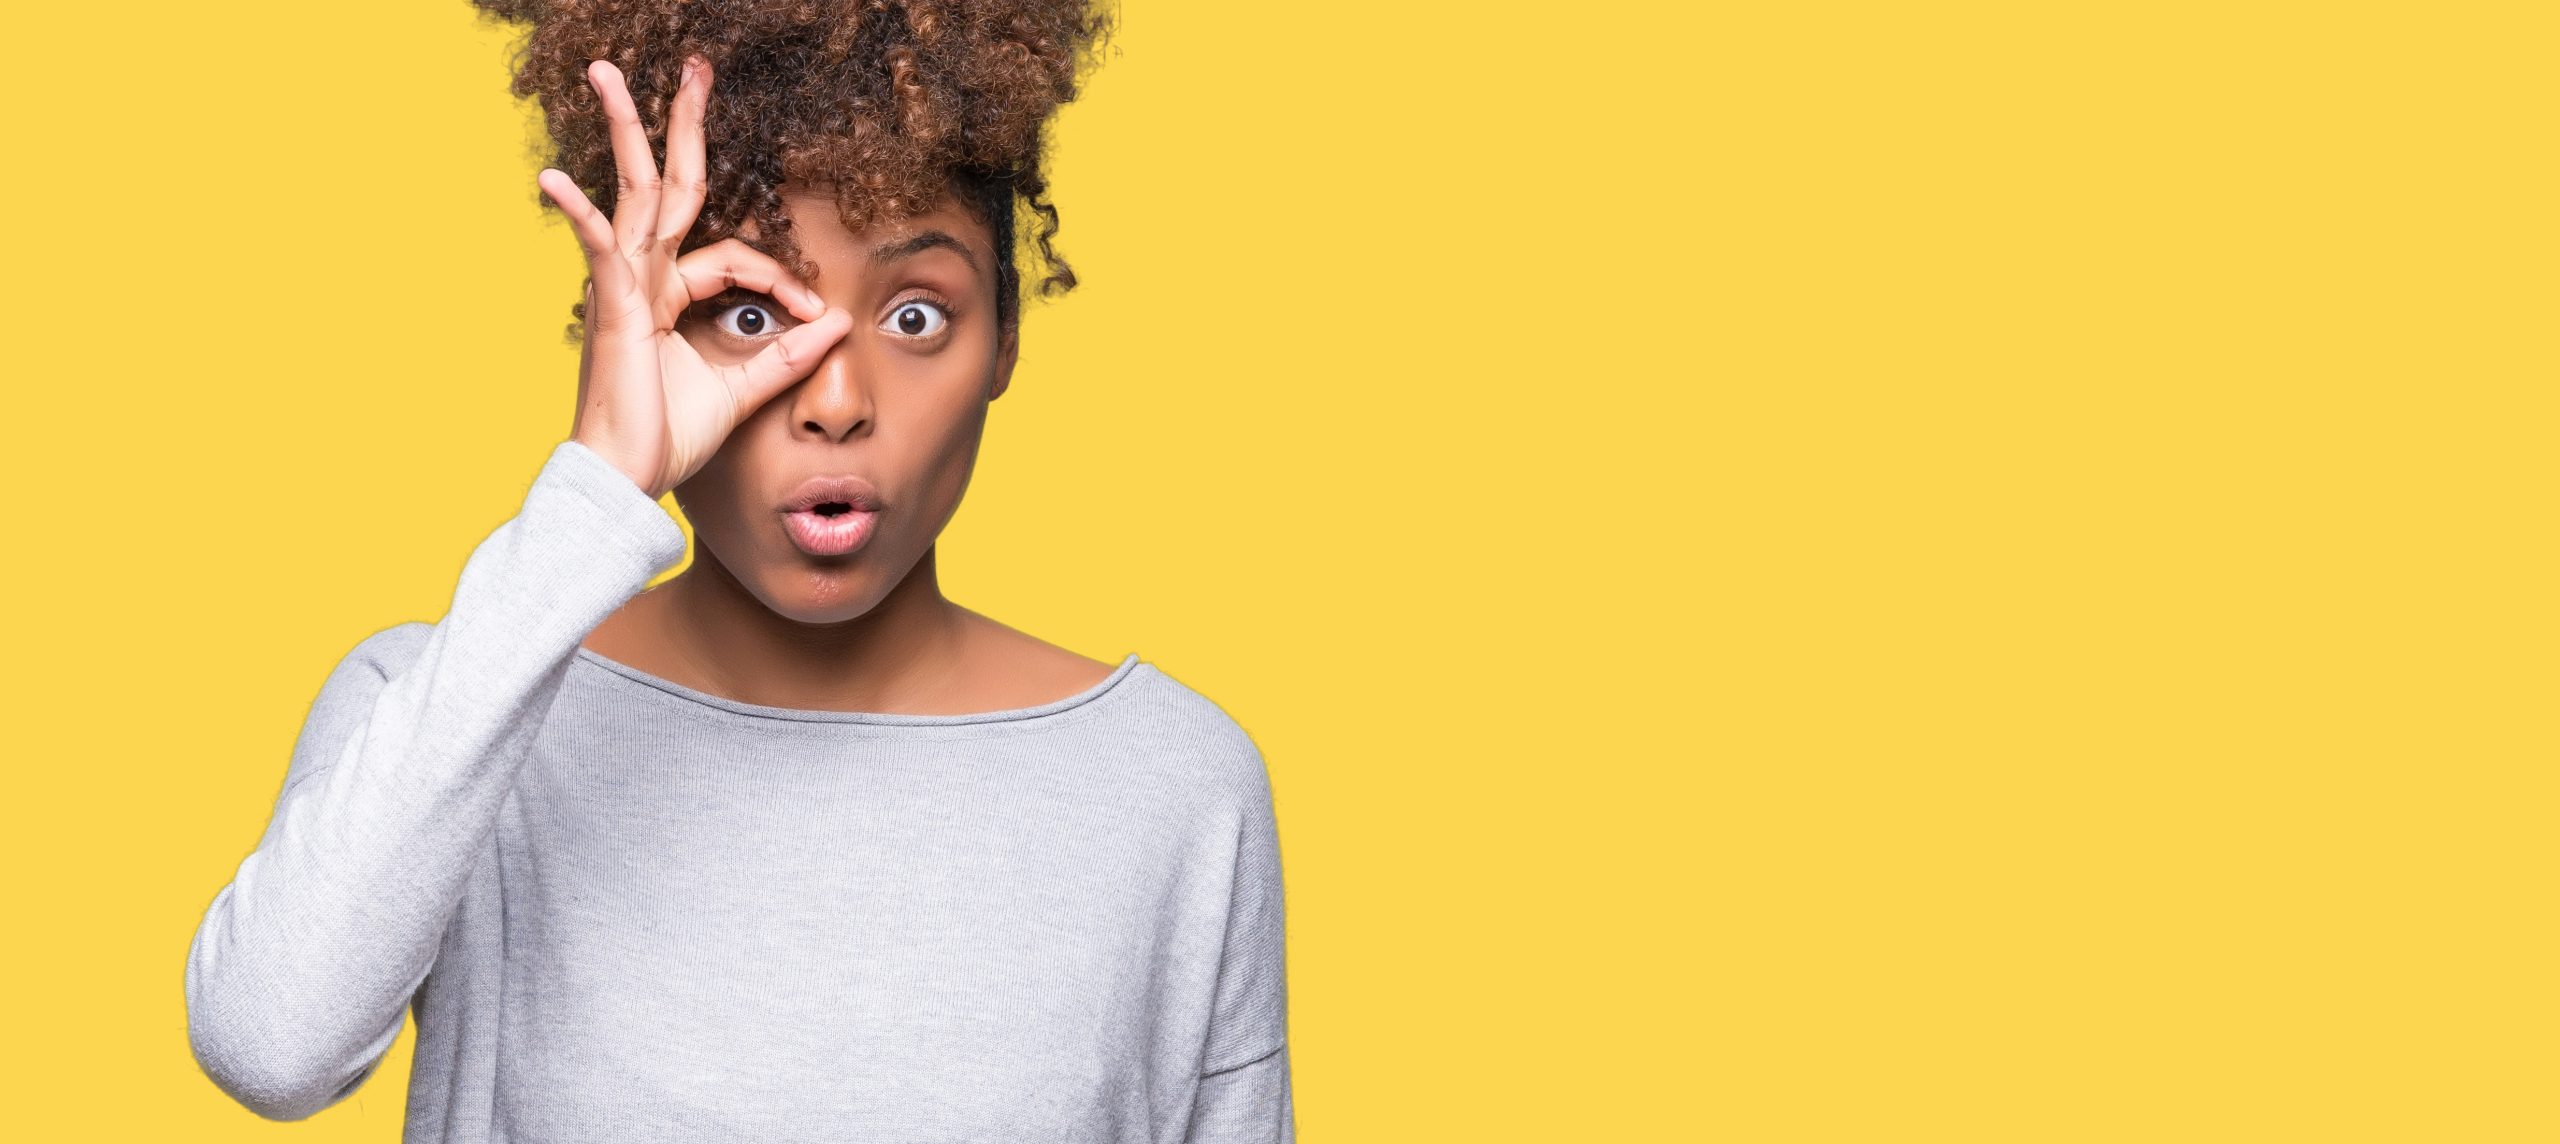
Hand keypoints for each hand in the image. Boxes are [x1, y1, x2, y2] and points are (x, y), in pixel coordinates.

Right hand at [539, 56, 854, 499]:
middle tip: (693, 70)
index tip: (814, 310)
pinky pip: (598, 251)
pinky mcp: (612, 309)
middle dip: (680, 128)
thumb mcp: (745, 390)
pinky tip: (556, 180)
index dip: (779, 275)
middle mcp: (644, 279)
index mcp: (672, 294)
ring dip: (625, 131)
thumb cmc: (670, 437)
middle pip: (667, 188)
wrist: (627, 479)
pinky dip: (581, 215)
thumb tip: (838, 320)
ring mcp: (623, 288)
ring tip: (607, 74)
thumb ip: (788, 356)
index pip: (733, 255)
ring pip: (633, 195)